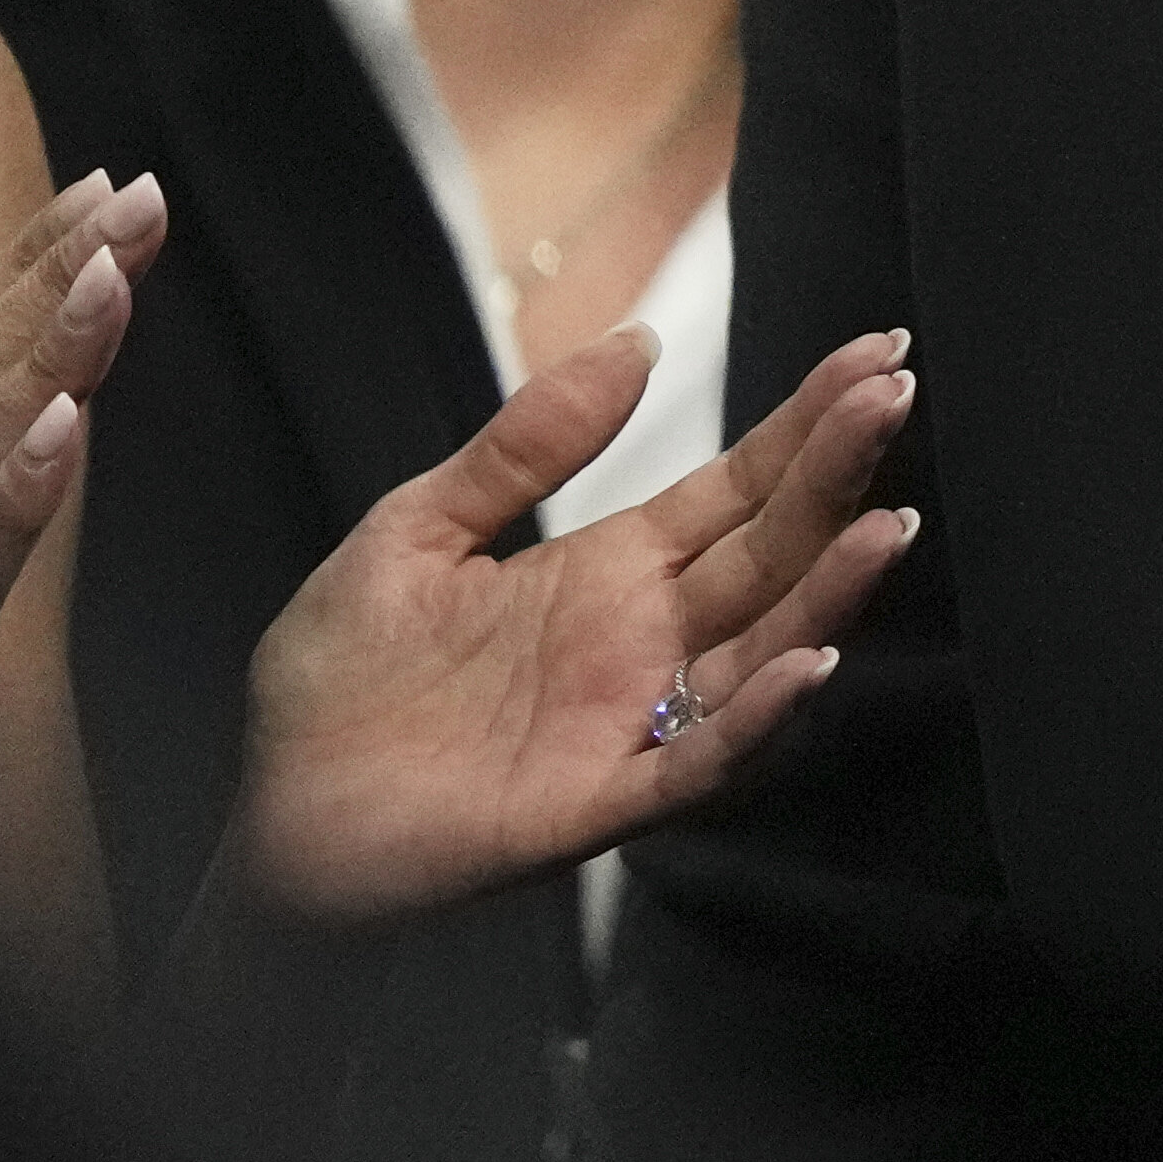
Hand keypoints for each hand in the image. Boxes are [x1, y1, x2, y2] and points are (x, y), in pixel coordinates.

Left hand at [227, 325, 918, 924]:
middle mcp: (643, 640)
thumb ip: (524, 446)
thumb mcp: (413, 530)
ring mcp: (629, 721)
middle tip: (896, 396)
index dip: (807, 424)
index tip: (879, 354)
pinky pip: (698, 761)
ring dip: (830, 593)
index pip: (736, 486)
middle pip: (770, 549)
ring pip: (762, 649)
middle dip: (837, 475)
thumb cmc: (334, 688)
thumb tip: (637, 342)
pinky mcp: (596, 801)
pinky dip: (757, 719)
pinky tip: (808, 665)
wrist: (266, 819)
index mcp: (608, 570)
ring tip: (888, 526)